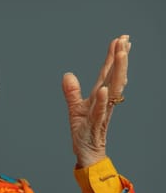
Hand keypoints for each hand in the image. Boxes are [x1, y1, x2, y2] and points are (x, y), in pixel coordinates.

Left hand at [62, 35, 130, 167]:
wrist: (88, 154)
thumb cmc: (84, 132)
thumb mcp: (75, 109)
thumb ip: (72, 92)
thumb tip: (67, 74)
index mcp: (100, 97)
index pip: (108, 73)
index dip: (113, 56)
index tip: (121, 39)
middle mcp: (105, 102)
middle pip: (115, 77)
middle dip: (121, 58)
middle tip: (125, 40)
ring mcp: (102, 112)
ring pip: (112, 90)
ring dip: (117, 72)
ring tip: (120, 54)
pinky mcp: (95, 124)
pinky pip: (100, 111)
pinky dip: (101, 100)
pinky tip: (103, 89)